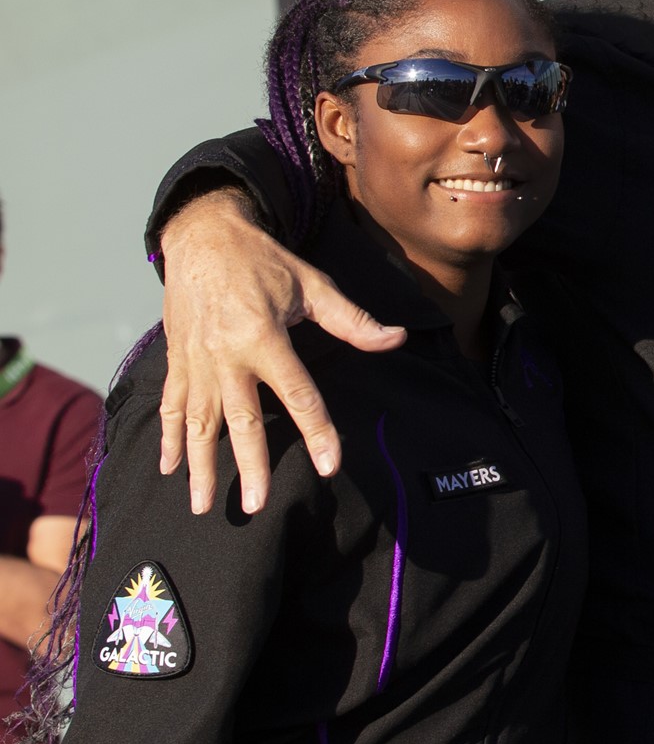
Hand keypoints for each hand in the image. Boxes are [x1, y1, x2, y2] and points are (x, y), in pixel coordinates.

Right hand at [158, 190, 404, 514]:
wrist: (202, 237)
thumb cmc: (263, 261)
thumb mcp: (312, 284)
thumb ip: (352, 320)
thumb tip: (395, 338)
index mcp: (263, 337)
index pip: (298, 394)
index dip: (318, 432)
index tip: (330, 466)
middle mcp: (225, 355)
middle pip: (241, 420)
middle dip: (248, 466)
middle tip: (255, 506)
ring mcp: (195, 361)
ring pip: (198, 422)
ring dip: (201, 465)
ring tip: (202, 504)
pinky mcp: (176, 360)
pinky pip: (170, 405)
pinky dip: (168, 437)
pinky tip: (170, 468)